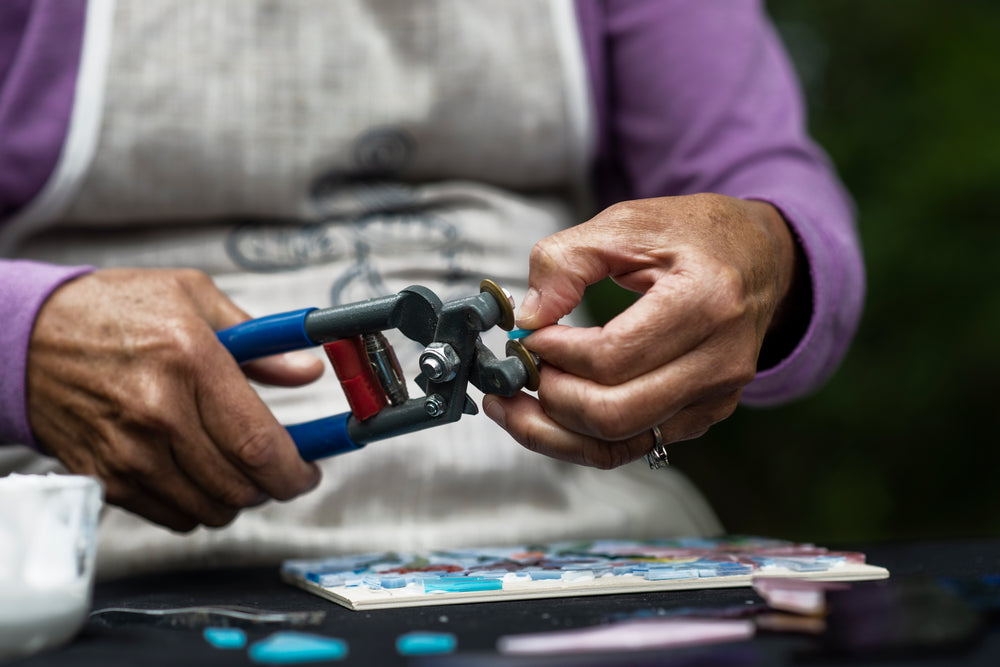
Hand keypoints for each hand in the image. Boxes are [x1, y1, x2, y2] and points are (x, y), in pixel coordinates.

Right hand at [27, 268, 323, 530]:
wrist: (25, 336)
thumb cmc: (115, 310)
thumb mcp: (193, 298)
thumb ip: (260, 342)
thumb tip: (307, 370)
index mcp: (191, 360)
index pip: (259, 444)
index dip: (296, 471)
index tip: (309, 472)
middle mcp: (159, 413)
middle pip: (240, 485)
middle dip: (273, 486)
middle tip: (279, 469)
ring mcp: (128, 451)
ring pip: (211, 508)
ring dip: (236, 498)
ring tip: (237, 468)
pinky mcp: (105, 477)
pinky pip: (173, 516)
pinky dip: (197, 505)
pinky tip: (198, 473)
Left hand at [483, 194, 796, 467]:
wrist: (757, 257)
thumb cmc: (693, 235)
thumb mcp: (627, 222)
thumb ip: (567, 261)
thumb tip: (526, 316)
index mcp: (706, 303)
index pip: (612, 356)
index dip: (554, 351)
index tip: (525, 333)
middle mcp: (719, 361)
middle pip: (614, 412)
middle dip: (549, 396)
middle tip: (516, 368)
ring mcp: (715, 398)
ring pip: (618, 443)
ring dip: (551, 430)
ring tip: (508, 403)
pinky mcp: (702, 417)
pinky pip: (630, 447)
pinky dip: (577, 438)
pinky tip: (543, 415)